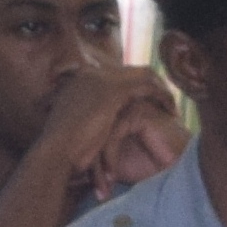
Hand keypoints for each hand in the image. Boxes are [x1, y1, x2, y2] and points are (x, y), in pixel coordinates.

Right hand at [26, 62, 185, 213]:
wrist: (53, 154)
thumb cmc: (58, 153)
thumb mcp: (73, 131)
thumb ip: (84, 121)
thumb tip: (93, 127)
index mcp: (77, 82)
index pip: (115, 76)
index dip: (134, 88)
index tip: (147, 104)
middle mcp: (89, 74)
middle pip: (131, 71)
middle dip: (152, 85)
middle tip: (166, 101)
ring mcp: (101, 78)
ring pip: (143, 75)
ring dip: (161, 90)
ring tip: (173, 107)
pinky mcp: (113, 89)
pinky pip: (148, 85)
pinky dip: (162, 96)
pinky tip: (171, 111)